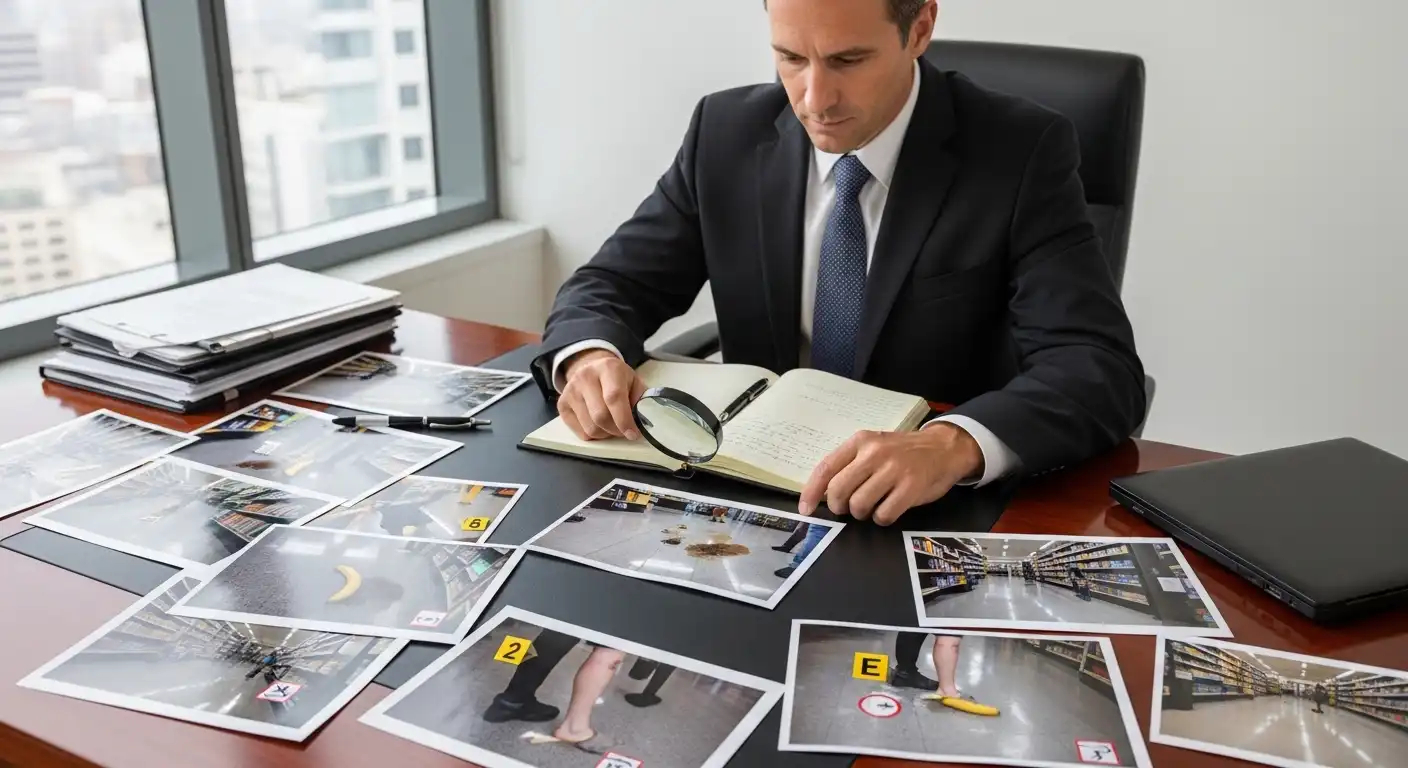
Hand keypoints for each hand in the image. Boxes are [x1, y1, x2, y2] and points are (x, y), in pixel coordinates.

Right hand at [558, 349, 646, 440]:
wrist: (592, 368)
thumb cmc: (617, 379)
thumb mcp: (634, 382)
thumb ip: (640, 401)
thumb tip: (641, 424)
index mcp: (608, 368)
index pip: (614, 398)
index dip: (624, 420)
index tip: (633, 433)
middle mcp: (585, 376)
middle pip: (600, 416)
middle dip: (616, 430)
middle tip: (624, 431)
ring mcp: (570, 390)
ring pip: (590, 428)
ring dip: (605, 434)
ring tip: (612, 426)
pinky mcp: (562, 404)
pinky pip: (580, 432)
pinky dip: (594, 435)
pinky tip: (599, 425)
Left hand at [797, 423, 983, 525]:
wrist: (943, 448)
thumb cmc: (903, 452)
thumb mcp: (873, 448)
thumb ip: (850, 465)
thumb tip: (823, 494)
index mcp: (860, 441)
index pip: (826, 469)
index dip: (812, 492)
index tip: (806, 510)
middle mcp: (874, 453)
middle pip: (839, 491)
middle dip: (840, 507)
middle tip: (849, 508)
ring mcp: (894, 469)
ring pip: (859, 505)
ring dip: (862, 513)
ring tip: (873, 506)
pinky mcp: (911, 487)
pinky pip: (884, 515)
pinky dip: (882, 519)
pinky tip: (889, 510)